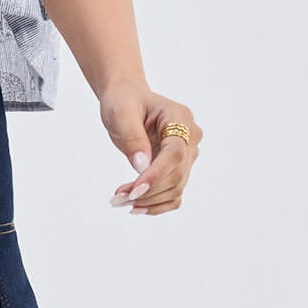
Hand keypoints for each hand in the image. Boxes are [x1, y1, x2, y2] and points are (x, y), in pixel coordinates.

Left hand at [99, 82, 202, 216]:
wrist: (127, 100)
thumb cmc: (123, 102)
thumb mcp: (120, 113)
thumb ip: (133, 137)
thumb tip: (142, 167)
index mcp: (179, 117)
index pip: (175, 153)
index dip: (157, 174)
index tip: (134, 191)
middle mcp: (190, 136)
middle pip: (177, 174)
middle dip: (147, 191)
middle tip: (116, 199)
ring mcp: (188, 153)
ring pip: (176, 188)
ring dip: (148, 200)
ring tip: (118, 201)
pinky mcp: (179, 167)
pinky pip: (174, 193)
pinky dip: (156, 204)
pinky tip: (135, 207)